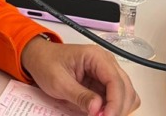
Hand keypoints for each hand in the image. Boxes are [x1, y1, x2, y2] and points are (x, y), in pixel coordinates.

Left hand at [21, 37, 139, 115]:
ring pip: (126, 95)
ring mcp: (107, 72)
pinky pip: (117, 97)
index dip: (115, 103)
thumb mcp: (58, 81)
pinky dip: (113, 107)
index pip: (116, 81)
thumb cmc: (45, 64)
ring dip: (118, 108)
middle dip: (117, 108)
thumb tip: (98, 109)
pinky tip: (101, 113)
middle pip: (125, 89)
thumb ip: (79, 95)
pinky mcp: (104, 82)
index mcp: (95, 56)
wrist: (38, 57)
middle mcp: (106, 62)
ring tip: (100, 115)